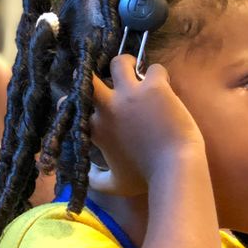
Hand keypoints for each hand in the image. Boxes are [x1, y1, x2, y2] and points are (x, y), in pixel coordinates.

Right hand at [88, 54, 204, 194]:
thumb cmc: (145, 178)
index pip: (72, 104)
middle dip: (92, 72)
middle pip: (89, 77)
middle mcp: (108, 106)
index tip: (84, 98)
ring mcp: (130, 93)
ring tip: (135, 67)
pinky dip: (158, 74)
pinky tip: (164, 83)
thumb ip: (97, 181)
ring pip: (119, 62)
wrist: (175, 169)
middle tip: (103, 75)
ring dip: (127, 63)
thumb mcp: (116, 184)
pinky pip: (154, 68)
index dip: (77, 98)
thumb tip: (88, 173)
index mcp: (97, 127)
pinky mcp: (154, 87)